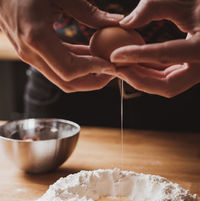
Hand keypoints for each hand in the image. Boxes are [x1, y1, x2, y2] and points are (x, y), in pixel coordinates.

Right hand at [0, 0, 121, 91]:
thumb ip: (88, 12)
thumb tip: (117, 22)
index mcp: (37, 38)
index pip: (70, 69)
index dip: (93, 70)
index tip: (112, 64)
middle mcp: (32, 54)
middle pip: (67, 83)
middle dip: (94, 81)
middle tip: (114, 72)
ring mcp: (31, 58)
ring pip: (63, 80)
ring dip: (86, 76)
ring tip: (106, 64)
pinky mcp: (33, 57)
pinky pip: (58, 69)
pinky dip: (76, 66)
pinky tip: (90, 56)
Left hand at [110, 0, 199, 96]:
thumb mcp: (183, 0)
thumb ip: (153, 7)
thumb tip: (125, 23)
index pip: (165, 55)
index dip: (138, 56)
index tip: (114, 55)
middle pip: (166, 84)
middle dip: (138, 79)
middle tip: (117, 68)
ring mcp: (197, 73)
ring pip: (165, 86)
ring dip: (142, 78)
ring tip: (121, 66)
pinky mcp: (191, 73)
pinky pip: (168, 79)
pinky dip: (150, 74)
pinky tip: (134, 65)